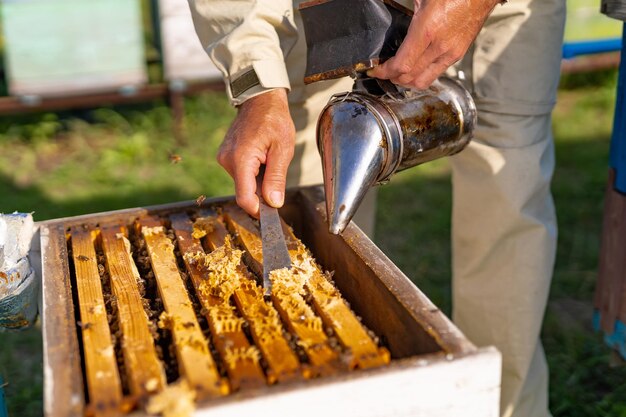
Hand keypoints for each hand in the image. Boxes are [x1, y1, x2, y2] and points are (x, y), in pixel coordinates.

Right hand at [217, 89, 294, 216]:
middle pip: (245, 192)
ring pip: (244, 184)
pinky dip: (254, 172)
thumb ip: (277, 178)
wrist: (260, 100)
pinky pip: (241, 174)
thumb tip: (274, 203)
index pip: (245, 198)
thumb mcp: (283, 149)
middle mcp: (227, 160)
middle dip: (263, 191)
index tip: (272, 214)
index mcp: (241, 159)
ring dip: (259, 180)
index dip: (259, 210)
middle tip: (277, 172)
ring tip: (270, 159)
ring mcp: (224, 158)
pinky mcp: (226, 157)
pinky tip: (263, 157)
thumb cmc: (274, 120)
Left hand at [367, 0, 499, 88]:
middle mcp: (440, 46)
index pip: (402, 65)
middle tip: (382, 72)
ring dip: (406, 81)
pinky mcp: (458, 54)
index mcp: (427, 31)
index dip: (384, 72)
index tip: (375, 70)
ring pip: (423, 81)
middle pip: (409, 77)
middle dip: (392, 78)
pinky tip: (414, 67)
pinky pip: (435, 74)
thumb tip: (386, 13)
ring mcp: (450, 53)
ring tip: (396, 74)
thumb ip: (404, 12)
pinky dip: (421, 75)